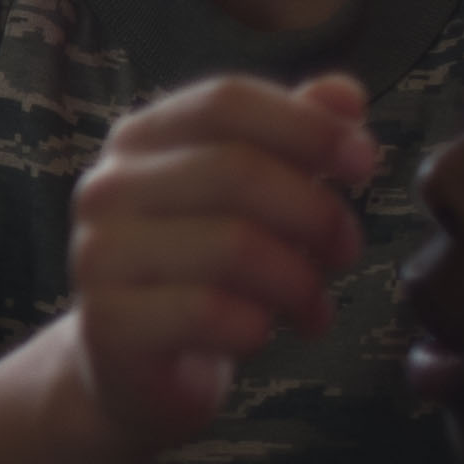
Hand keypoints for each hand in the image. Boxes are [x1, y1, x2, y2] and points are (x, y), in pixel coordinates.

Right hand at [62, 72, 378, 453]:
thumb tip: (345, 94)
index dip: (307, 126)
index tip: (364, 164)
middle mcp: (107, 187)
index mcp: (140, 140)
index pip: (225, 101)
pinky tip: (260, 336)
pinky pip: (210, 313)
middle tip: (347, 253)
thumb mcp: (252, 200)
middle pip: (237, 170)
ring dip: (298, 282)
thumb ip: (292, 141)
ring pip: (233, 246)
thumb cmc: (202, 273)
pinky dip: (258, 327)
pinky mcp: (106, 321)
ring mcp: (98, 254)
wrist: (131, 369)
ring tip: (313, 307)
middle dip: (317, 214)